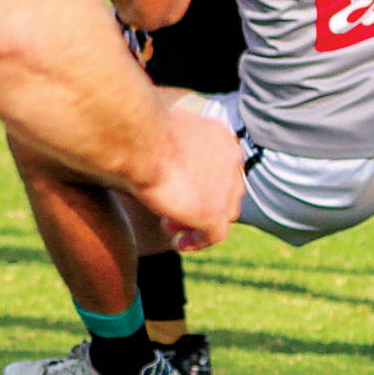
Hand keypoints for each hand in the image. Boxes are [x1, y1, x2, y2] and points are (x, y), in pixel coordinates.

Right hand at [138, 103, 244, 252]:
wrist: (141, 143)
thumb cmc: (141, 131)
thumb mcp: (166, 131)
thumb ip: (176, 146)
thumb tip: (162, 153)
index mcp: (222, 138)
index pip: (221, 166)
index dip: (201, 181)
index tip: (176, 185)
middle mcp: (233, 162)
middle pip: (225, 190)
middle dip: (200, 201)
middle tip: (171, 207)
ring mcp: (228, 189)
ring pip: (222, 213)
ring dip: (197, 221)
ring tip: (168, 225)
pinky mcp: (216, 213)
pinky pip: (214, 236)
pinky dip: (197, 241)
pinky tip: (178, 243)